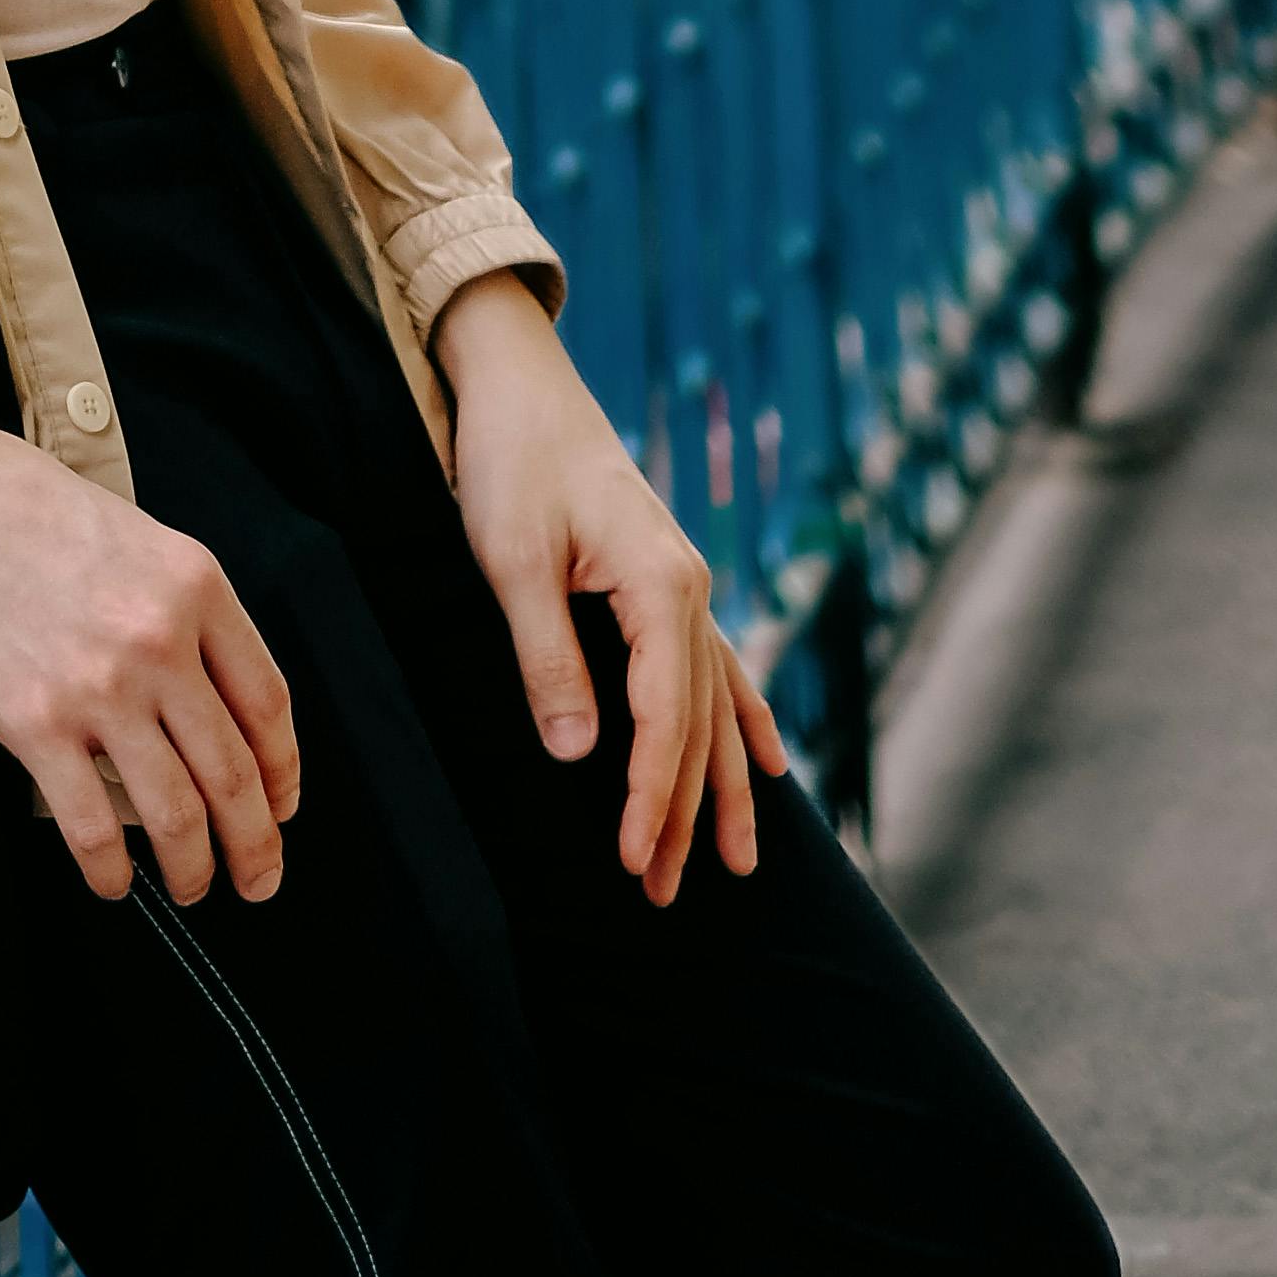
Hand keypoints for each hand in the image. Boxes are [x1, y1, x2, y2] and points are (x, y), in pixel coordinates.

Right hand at [0, 374, 300, 907]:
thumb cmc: (22, 505)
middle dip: (255, 844)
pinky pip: (91, 826)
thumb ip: (178, 609)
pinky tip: (114, 882)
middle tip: (260, 882)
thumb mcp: (133, 534)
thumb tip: (209, 703)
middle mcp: (158, 641)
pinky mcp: (33, 724)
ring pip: (175, 813)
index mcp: (194, 585)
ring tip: (193, 888)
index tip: (282, 806)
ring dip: (193, 868)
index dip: (283, 771)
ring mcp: (97, 687)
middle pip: (234, 771)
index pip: (268, 703)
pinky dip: (111, 871)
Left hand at [433, 273, 786, 904]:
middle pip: (694, 724)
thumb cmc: (508, 461)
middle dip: (682, 813)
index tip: (630, 859)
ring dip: (719, 785)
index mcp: (661, 585)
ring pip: (713, 705)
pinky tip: (768, 765)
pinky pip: (718, 666)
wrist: (518, 383)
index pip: (664, 719)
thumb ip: (548, 656)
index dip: (650, 797)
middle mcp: (690, 589)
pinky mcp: (666, 578)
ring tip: (738, 863)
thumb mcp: (512, 558)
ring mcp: (685, 583)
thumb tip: (581, 755)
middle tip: (661, 893)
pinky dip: (743, 719)